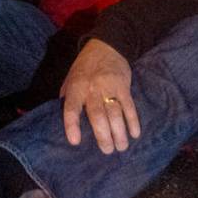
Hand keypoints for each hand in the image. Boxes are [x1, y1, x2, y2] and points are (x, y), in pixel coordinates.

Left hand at [59, 39, 140, 153]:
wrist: (106, 46)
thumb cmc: (85, 67)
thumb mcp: (70, 79)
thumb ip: (67, 98)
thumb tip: (63, 121)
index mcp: (76, 87)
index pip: (71, 108)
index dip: (72, 124)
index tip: (75, 141)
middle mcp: (92, 88)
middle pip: (97, 115)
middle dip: (103, 135)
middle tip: (107, 151)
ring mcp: (109, 87)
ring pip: (115, 113)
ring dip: (119, 132)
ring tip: (121, 147)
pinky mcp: (124, 86)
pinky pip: (129, 106)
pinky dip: (133, 120)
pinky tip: (135, 133)